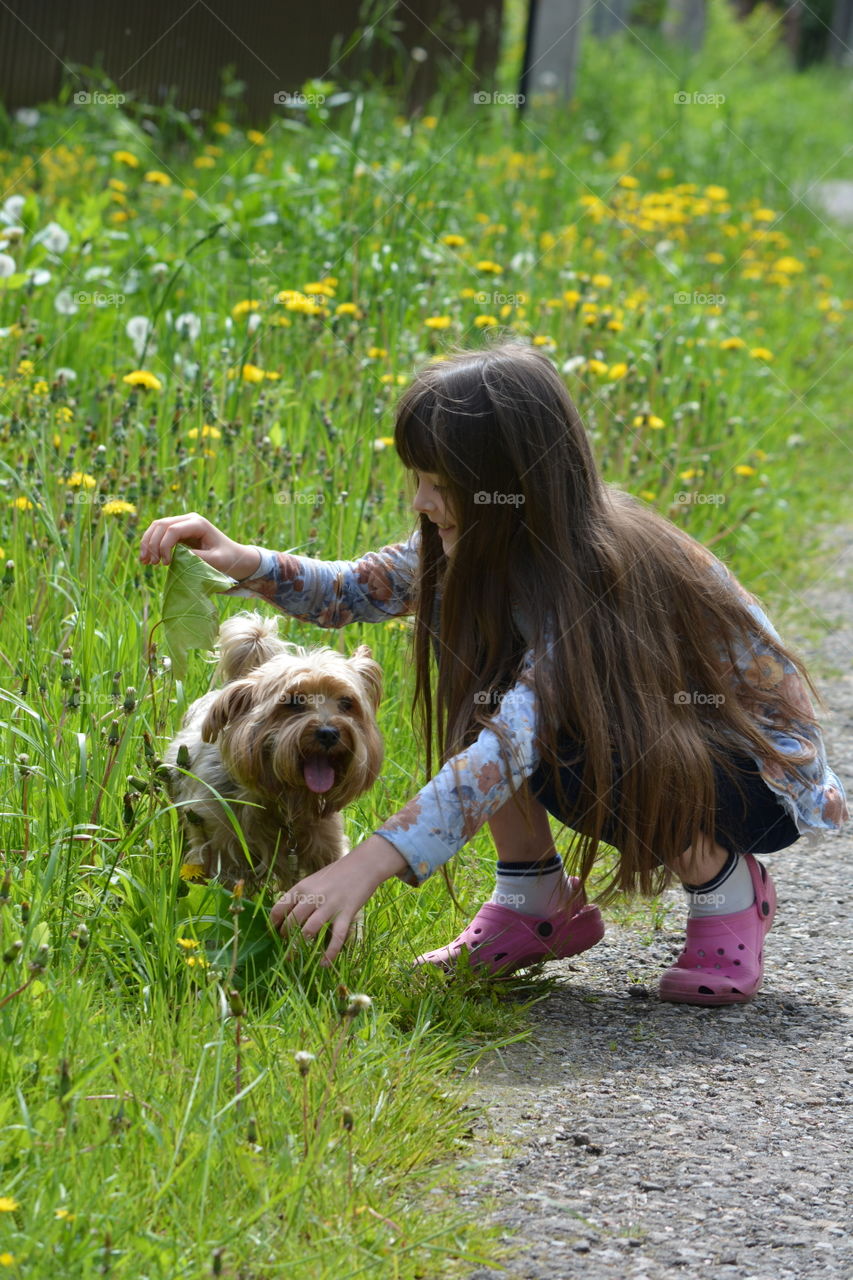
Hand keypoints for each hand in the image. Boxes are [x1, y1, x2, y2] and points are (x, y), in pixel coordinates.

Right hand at [139, 512, 261, 579]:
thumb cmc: (228, 559)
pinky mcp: (178, 531)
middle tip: (151, 563)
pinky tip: (147, 558)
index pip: (173, 529)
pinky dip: (151, 544)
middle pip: (161, 525)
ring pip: (157, 527)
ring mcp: (182, 524)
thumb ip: (197, 558)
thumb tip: (176, 556)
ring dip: (148, 543)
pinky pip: (159, 534)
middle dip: (152, 544)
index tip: (166, 564)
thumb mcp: (216, 561)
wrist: (234, 557)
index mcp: (199, 524)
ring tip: (145, 562)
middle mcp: (189, 520)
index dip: (164, 546)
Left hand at [271, 834, 410, 965]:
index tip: (275, 932)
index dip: (274, 923)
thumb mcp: (313, 880)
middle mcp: (313, 896)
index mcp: (302, 887)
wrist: (363, 865)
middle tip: (287, 945)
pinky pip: (336, 937)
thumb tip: (286, 915)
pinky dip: (330, 953)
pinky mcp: (346, 913)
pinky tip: (324, 964)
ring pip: (309, 930)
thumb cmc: (337, 873)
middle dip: (286, 937)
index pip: (280, 907)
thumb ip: (301, 896)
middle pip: (292, 921)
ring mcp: (330, 905)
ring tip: (299, 956)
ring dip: (302, 946)